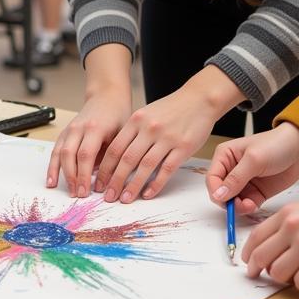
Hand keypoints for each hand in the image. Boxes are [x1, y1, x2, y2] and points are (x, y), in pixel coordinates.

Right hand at [46, 88, 132, 197]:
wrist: (107, 96)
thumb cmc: (118, 116)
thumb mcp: (122, 134)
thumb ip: (114, 156)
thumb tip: (108, 182)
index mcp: (95, 128)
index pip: (86, 154)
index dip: (83, 175)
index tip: (86, 192)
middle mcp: (79, 128)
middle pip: (70, 155)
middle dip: (72, 177)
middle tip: (77, 195)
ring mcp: (70, 129)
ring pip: (60, 153)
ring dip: (60, 174)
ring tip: (64, 191)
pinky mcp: (65, 133)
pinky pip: (55, 150)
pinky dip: (52, 166)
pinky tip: (51, 181)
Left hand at [93, 66, 244, 202]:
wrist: (199, 98)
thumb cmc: (171, 108)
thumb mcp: (147, 114)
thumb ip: (133, 133)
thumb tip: (117, 159)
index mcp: (136, 120)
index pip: (115, 148)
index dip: (105, 168)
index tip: (99, 182)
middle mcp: (149, 129)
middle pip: (127, 159)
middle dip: (115, 181)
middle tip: (108, 196)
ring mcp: (167, 138)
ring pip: (145, 167)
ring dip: (133, 186)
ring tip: (125, 199)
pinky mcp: (183, 147)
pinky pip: (166, 169)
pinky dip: (156, 184)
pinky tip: (148, 194)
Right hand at [206, 123, 298, 214]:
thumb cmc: (276, 145)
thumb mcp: (254, 160)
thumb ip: (235, 179)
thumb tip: (218, 195)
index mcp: (225, 156)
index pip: (212, 178)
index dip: (216, 191)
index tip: (224, 201)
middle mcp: (231, 170)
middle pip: (220, 192)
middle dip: (228, 201)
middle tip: (240, 205)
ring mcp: (244, 182)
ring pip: (232, 201)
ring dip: (238, 207)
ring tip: (249, 206)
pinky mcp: (256, 192)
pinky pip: (246, 204)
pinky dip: (248, 208)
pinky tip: (253, 205)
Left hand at [241, 176, 298, 289]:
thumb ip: (288, 224)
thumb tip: (275, 247)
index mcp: (286, 214)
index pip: (256, 236)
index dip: (248, 253)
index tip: (247, 262)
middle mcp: (292, 228)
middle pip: (261, 256)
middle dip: (257, 269)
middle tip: (259, 276)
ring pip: (278, 272)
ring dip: (282, 278)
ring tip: (291, 275)